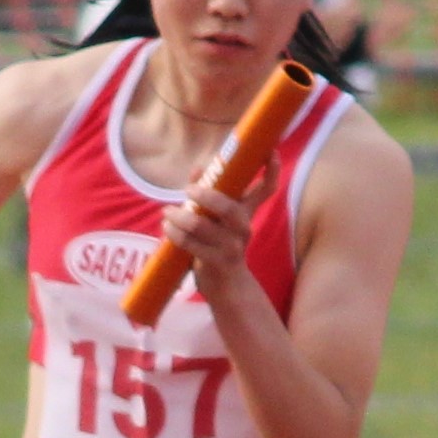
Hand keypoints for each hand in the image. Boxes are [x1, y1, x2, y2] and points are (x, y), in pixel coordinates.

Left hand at [160, 164, 273, 302]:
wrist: (227, 287)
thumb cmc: (218, 244)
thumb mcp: (218, 217)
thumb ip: (209, 192)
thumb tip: (198, 168)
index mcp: (246, 212)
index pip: (267, 189)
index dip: (271, 170)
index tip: (270, 151)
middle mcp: (243, 227)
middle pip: (232, 208)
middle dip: (208, 196)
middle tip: (188, 190)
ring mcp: (232, 246)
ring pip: (205, 226)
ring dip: (181, 217)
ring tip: (167, 212)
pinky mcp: (217, 263)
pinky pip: (193, 245)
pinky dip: (176, 234)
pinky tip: (167, 228)